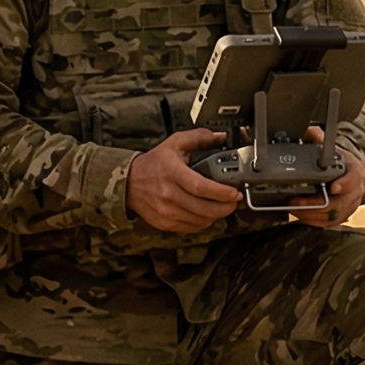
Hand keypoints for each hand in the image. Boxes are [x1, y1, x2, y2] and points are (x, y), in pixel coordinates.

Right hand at [127, 130, 245, 233]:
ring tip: (223, 206)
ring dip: (216, 215)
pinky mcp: (165, 223)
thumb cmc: (154, 163)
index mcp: (173, 173)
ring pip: (200, 220)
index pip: (201, 187)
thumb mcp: (175, 143)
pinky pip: (191, 227)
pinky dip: (204, 222)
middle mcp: (168, 194)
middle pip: (204, 208)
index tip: (235, 193)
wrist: (129, 183)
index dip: (221, 192)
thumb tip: (220, 137)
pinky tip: (207, 213)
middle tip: (235, 201)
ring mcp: (166, 212)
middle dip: (225, 207)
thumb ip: (199, 138)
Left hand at [290, 129, 364, 226]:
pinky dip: (312, 220)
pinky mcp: (342, 216)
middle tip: (295, 201)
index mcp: (354, 171)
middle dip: (314, 204)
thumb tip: (305, 129)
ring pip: (331, 216)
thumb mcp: (333, 147)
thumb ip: (318, 138)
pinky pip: (328, 223)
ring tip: (292, 207)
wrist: (353, 175)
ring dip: (310, 214)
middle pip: (339, 203)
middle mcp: (355, 191)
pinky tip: (299, 214)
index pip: (354, 178)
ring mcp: (350, 206)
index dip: (345, 184)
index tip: (333, 187)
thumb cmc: (341, 162)